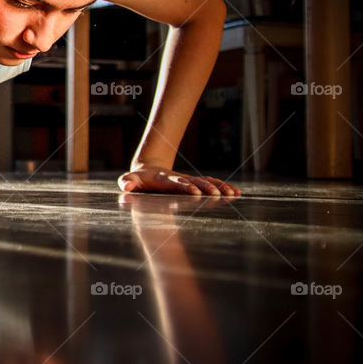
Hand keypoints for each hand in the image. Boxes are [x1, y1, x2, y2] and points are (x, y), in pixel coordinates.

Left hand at [117, 164, 240, 196]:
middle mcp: (179, 178)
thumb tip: (126, 185)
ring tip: (233, 194)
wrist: (148, 169)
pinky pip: (211, 184)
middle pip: (195, 181)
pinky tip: (236, 193)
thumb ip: (127, 181)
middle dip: (206, 187)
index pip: (176, 182)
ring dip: (219, 187)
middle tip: (218, 194)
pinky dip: (223, 187)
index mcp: (164, 178)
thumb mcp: (129, 179)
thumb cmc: (137, 179)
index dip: (185, 186)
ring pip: (206, 182)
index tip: (194, 191)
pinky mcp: (194, 183)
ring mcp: (188, 180)